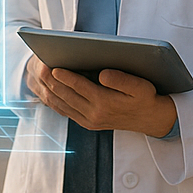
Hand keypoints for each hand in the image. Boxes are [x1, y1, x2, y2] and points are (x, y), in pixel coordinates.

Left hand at [25, 55, 176, 137]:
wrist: (151, 120)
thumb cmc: (145, 98)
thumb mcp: (140, 86)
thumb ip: (121, 79)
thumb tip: (102, 74)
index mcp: (105, 103)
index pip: (80, 87)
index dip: (66, 77)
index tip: (54, 67)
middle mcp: (95, 114)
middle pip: (67, 96)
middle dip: (53, 82)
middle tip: (42, 68)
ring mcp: (90, 121)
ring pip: (64, 105)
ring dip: (52, 91)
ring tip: (43, 77)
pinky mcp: (89, 124)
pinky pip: (67, 112)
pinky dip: (57, 102)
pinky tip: (51, 91)